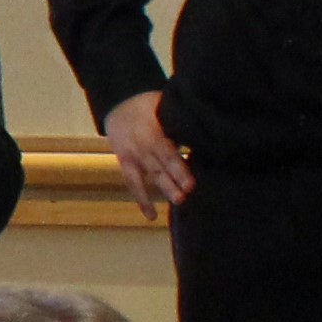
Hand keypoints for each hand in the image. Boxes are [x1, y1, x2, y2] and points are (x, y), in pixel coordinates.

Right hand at [99, 90, 193, 215]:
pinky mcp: (125, 163)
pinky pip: (133, 184)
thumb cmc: (148, 105)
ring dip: (164, 187)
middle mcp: (143, 144)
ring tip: (179, 200)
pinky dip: (142, 200)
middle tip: (188, 191)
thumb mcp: (163, 105)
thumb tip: (204, 131)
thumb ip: (178, 120)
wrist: (117, 105)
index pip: (168, 150)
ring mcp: (134, 155)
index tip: (191, 179)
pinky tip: (151, 216)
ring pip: (150, 173)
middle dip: (175, 177)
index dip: (179, 165)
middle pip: (162, 163)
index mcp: (153, 129)